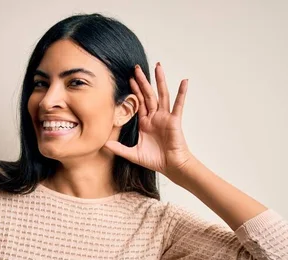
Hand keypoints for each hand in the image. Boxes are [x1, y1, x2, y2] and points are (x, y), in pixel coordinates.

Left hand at [104, 62, 194, 179]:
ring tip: (158, 66)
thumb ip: (118, 148)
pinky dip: (182, 93)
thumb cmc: (155, 160)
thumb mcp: (132, 154)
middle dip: (142, 81)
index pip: (138, 103)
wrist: (171, 166)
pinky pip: (178, 104)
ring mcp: (165, 117)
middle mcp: (155, 117)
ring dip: (159, 80)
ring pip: (162, 94)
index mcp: (145, 123)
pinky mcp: (174, 120)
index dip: (133, 91)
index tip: (128, 79)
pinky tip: (184, 81)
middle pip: (148, 94)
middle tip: (137, 67)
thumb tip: (103, 145)